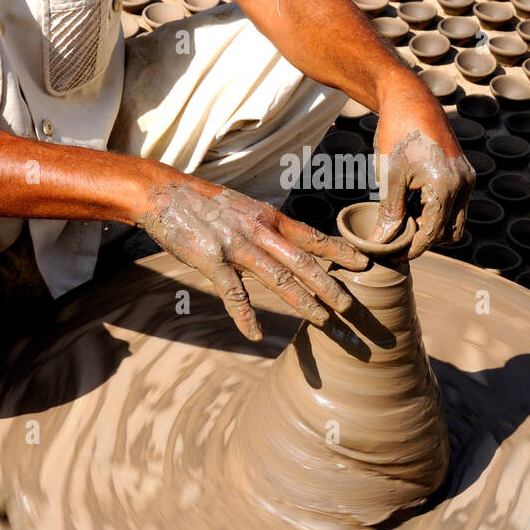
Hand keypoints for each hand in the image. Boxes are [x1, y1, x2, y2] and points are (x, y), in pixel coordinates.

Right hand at [136, 179, 367, 341]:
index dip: (339, 251)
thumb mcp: (244, 207)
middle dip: (328, 285)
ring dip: (302, 301)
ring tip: (323, 321)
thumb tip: (291, 238)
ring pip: (277, 278)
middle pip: (302, 261)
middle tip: (350, 307)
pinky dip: (245, 317)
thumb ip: (267, 224)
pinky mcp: (212, 261)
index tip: (363, 263)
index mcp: (268, 217)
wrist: (166, 194)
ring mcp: (235, 246)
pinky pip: (233, 294)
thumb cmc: (205, 203)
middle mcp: (258, 231)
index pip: (311, 236)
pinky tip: (255, 334)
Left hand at [372, 80, 474, 258]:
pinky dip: (437, 210)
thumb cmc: (398, 134)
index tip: (392, 256)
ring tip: (404, 222)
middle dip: (426, 240)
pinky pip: (455, 203)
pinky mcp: (463, 171)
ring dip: (433, 226)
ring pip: (455, 219)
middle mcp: (464, 184)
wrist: (411, 100)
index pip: (432, 234)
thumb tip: (381, 243)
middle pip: (450, 232)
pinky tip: (413, 204)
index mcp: (446, 186)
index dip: (412, 249)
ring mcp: (467, 177)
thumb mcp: (390, 176)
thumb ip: (389, 212)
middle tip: (398, 242)